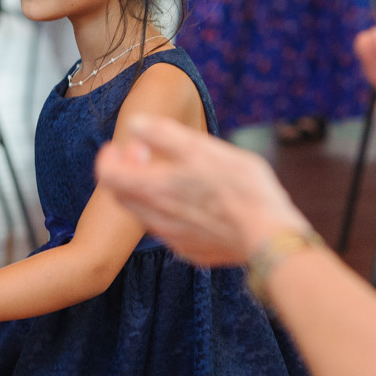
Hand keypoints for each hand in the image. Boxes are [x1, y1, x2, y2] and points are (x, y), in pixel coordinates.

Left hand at [95, 115, 308, 265]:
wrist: (268, 237)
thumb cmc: (238, 187)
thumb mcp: (200, 148)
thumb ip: (162, 134)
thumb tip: (135, 125)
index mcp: (152, 190)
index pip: (107, 176)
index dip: (107, 158)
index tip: (117, 145)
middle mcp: (155, 219)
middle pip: (122, 196)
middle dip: (127, 172)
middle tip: (144, 155)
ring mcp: (174, 239)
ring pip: (145, 214)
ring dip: (147, 192)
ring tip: (170, 175)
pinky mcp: (193, 251)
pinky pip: (170, 230)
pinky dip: (169, 211)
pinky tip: (193, 201)